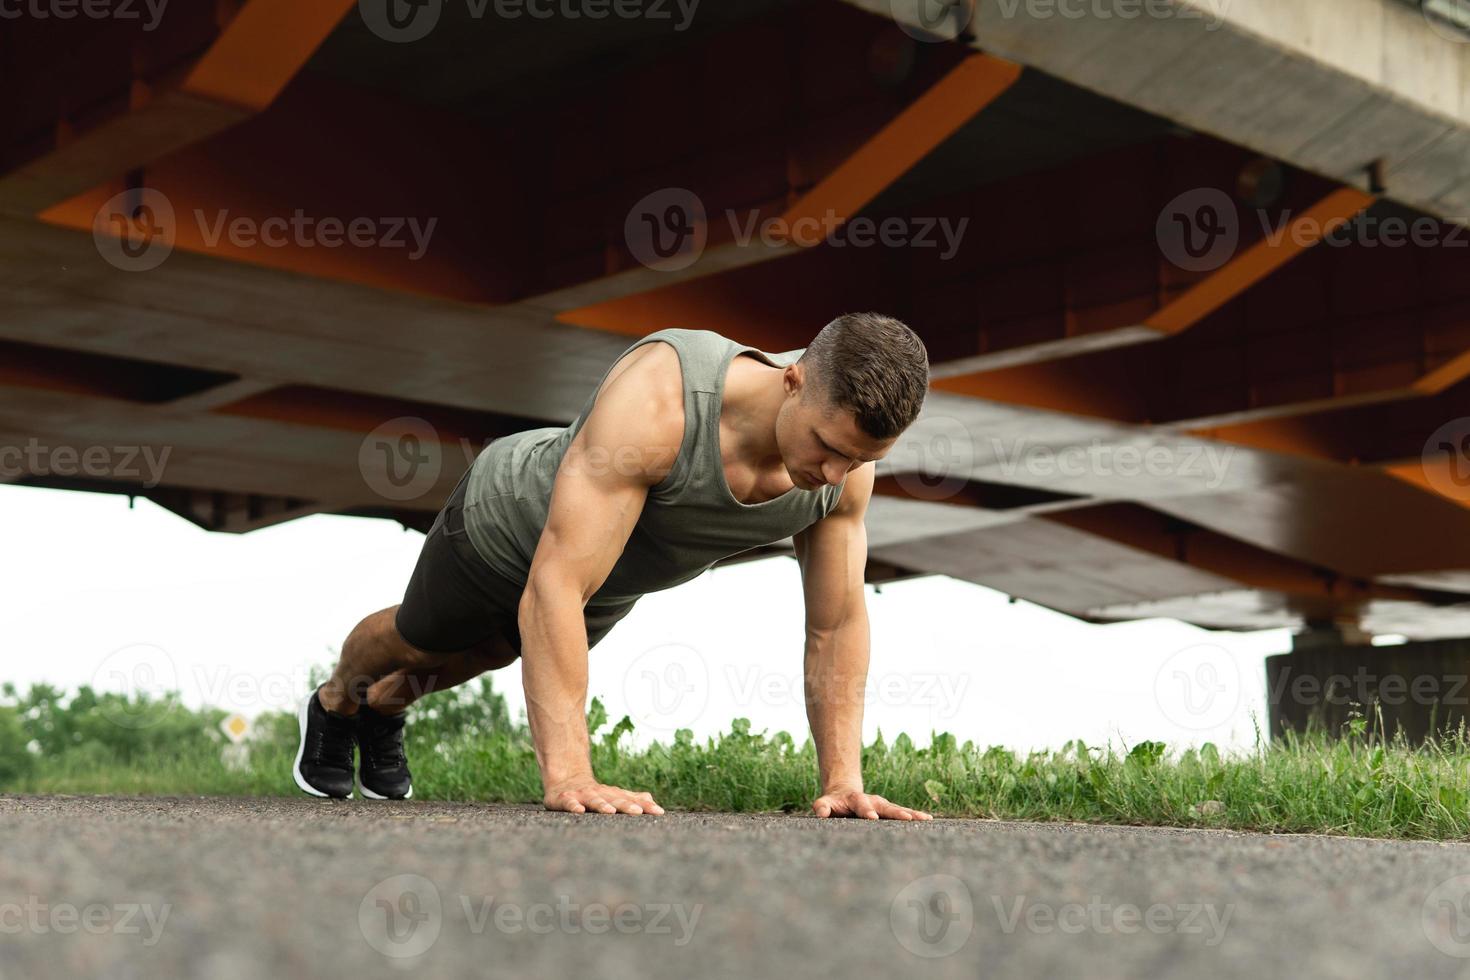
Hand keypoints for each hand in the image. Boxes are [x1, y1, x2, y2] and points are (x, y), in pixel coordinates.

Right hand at [543, 777, 665, 814]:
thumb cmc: (592, 793)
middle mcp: (599, 794)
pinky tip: (579, 810)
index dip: (645, 806)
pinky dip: (574, 806)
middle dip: (627, 805)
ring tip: (610, 811)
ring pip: (593, 800)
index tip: (658, 812)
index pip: (631, 800)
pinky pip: (570, 802)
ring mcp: (582, 795)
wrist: (565, 779)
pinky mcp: (565, 798)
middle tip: (639, 812)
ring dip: (602, 805)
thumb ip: (630, 798)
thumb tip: (652, 802)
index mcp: (612, 795)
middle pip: (615, 799)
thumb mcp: (612, 795)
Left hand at [812, 786, 932, 820]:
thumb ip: (822, 807)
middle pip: (885, 806)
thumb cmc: (833, 803)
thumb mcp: (824, 803)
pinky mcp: (889, 810)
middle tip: (907, 818)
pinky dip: (915, 815)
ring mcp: (883, 805)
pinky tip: (929, 819)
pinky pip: (904, 813)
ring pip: (898, 809)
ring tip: (925, 818)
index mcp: (856, 799)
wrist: (844, 792)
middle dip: (896, 812)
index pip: (861, 805)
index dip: (866, 811)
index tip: (873, 817)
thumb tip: (821, 812)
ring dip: (911, 814)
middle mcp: (873, 801)